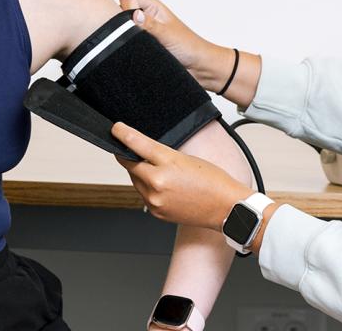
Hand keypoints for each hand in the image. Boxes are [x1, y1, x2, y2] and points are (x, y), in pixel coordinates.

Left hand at [113, 122, 250, 228]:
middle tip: (139, 152)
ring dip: (140, 173)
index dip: (123, 134)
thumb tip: (142, 152)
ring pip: (135, 180)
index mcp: (168, 163)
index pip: (137, 144)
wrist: (225, 208)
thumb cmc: (213, 181)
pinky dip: (147, 187)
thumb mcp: (187, 158)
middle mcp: (157, 183)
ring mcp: (155, 200)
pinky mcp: (156, 212)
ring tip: (162, 173)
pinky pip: (143, 194)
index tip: (116, 129)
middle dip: (131, 156)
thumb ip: (162, 154)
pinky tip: (164, 186)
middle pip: (130, 164)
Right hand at [118, 0, 228, 87]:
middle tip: (133, 36)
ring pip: (123, 30)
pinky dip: (128, 49)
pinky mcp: (142, 46)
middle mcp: (146, 17)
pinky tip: (136, 54)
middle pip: (121, 12)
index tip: (131, 21)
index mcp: (153, 7)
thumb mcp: (167, 34)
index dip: (126, 6)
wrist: (198, 67)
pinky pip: (127, 44)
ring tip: (139, 47)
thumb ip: (149, 25)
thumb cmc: (189, 46)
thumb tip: (133, 15)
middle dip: (123, 24)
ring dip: (127, 38)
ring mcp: (143, 32)